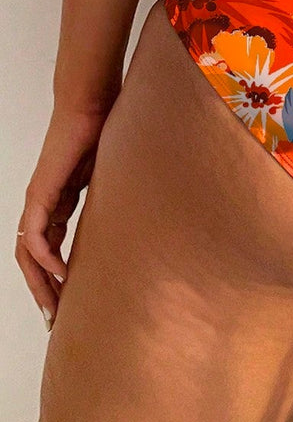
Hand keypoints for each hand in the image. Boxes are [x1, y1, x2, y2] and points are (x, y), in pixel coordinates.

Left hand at [15, 103, 110, 330]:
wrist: (91, 102)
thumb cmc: (104, 128)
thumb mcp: (109, 174)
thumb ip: (111, 198)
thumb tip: (134, 217)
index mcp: (58, 201)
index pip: (49, 248)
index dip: (55, 277)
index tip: (69, 302)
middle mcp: (43, 204)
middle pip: (32, 259)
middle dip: (43, 291)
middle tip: (55, 319)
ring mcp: (39, 199)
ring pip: (28, 253)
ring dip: (39, 283)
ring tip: (54, 307)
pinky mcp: (41, 192)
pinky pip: (35, 235)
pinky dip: (45, 257)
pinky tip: (60, 272)